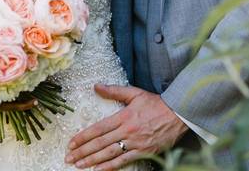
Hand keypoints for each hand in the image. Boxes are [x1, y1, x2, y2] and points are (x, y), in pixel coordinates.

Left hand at [65, 85, 187, 170]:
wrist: (179, 114)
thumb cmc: (156, 103)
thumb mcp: (134, 93)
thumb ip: (114, 90)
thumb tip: (96, 86)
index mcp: (123, 116)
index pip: (98, 128)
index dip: (83, 137)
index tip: (71, 143)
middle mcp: (127, 131)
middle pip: (100, 143)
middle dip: (82, 151)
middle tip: (69, 157)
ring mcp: (135, 143)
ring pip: (109, 154)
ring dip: (92, 160)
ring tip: (79, 165)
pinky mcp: (144, 152)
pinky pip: (124, 161)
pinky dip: (110, 167)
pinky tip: (99, 170)